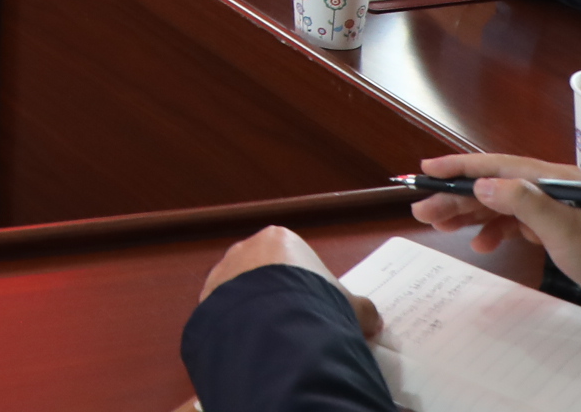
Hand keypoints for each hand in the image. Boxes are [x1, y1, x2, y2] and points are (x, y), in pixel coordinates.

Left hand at [196, 227, 379, 340]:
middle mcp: (246, 248)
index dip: (307, 286)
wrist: (275, 322)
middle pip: (265, 273)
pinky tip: (255, 341)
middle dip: (279, 296)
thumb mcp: (351, 306)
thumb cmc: (316, 302)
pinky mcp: (208, 297)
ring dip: (256, 311)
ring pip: (242, 292)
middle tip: (296, 323)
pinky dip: (240, 324)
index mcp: (279, 239)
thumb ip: (362, 309)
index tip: (316, 308)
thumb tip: (372, 320)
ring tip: (275, 336)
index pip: (294, 260)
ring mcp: (223, 271)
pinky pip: (227, 311)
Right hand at [403, 153, 580, 332]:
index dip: (461, 167)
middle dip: (458, 196)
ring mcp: (558, 214)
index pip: (499, 167)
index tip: (427, 170)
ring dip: (471, 214)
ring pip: (503, 206)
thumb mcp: (567, 231)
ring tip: (440, 225)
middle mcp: (554, 192)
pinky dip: (496, 232)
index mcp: (557, 180)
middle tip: (423, 209)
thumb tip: (483, 184)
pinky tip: (481, 244)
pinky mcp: (561, 237)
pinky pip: (517, 226)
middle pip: (496, 186)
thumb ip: (524, 203)